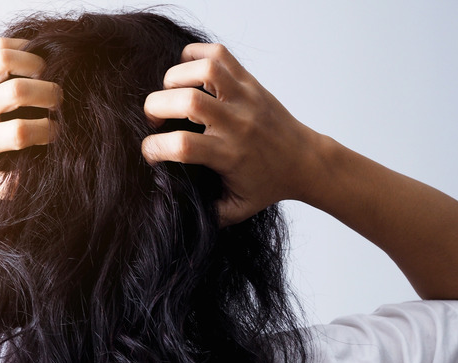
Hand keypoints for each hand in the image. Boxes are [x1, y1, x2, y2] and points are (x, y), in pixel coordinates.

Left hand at [0, 37, 61, 195]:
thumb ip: (6, 186)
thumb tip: (34, 175)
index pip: (18, 132)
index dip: (46, 131)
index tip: (55, 134)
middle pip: (17, 91)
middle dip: (49, 95)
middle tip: (57, 104)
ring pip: (5, 59)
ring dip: (35, 65)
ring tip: (45, 79)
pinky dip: (22, 48)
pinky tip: (32, 65)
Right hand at [142, 43, 322, 225]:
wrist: (305, 161)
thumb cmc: (267, 184)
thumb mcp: (236, 209)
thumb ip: (206, 214)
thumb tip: (173, 208)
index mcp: (228, 155)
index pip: (182, 146)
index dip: (155, 148)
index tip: (151, 152)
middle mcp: (236, 123)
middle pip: (187, 101)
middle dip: (156, 106)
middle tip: (154, 118)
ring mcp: (244, 97)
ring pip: (204, 70)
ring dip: (176, 76)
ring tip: (171, 93)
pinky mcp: (250, 81)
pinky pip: (219, 54)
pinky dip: (196, 55)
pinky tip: (189, 72)